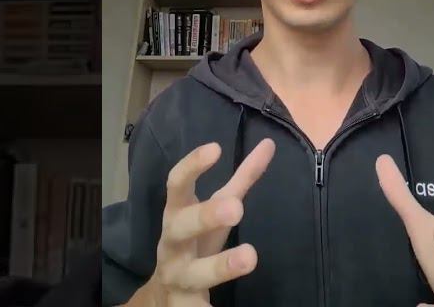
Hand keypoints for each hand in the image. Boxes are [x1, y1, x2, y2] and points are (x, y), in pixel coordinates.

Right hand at [142, 138, 275, 306]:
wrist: (164, 294)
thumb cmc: (195, 241)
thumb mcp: (214, 209)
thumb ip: (241, 179)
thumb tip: (269, 144)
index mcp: (177, 214)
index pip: (177, 185)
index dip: (192, 166)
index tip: (216, 148)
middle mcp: (172, 244)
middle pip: (181, 227)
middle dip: (205, 216)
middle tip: (237, 208)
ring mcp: (177, 276)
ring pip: (194, 273)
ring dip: (220, 266)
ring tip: (250, 257)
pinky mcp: (185, 306)